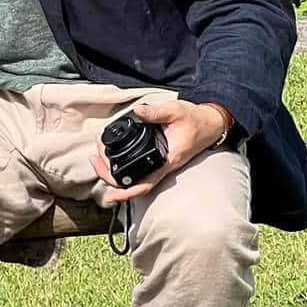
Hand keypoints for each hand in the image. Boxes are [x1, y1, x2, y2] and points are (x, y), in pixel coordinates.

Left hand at [90, 98, 231, 204]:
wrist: (211, 122)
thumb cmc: (196, 119)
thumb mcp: (176, 111)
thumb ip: (156, 112)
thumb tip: (138, 111)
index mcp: (168, 161)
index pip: (145, 184)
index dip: (126, 193)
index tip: (110, 196)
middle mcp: (163, 167)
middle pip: (133, 184)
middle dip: (110, 177)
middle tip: (94, 161)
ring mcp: (160, 164)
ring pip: (134, 178)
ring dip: (114, 172)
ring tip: (98, 158)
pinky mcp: (159, 158)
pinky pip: (139, 168)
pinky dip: (123, 166)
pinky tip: (111, 157)